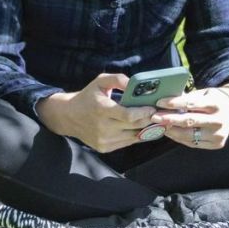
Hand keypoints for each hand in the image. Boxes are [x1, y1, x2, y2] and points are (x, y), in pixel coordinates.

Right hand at [35, 73, 156, 152]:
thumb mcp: (100, 81)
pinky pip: (126, 143)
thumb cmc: (88, 96)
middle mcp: (103, 127)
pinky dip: (136, 136)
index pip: (128, 115)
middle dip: (150, 121)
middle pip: (134, 127)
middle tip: (160, 114)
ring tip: (156, 122)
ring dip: (146, 130)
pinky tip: (142, 128)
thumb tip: (135, 84)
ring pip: (133, 137)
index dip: (144, 113)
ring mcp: (104, 140)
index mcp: (102, 110)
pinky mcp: (104, 148)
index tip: (152, 108)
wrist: (68, 116)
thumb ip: (118, 79)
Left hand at [150, 83, 228, 149]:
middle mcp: (219, 120)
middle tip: (154, 117)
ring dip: (171, 130)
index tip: (159, 102)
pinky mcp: (216, 144)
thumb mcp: (205, 93)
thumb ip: (188, 98)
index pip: (191, 104)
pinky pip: (193, 143)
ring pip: (189, 135)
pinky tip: (171, 132)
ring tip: (160, 125)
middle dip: (169, 119)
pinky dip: (179, 138)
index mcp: (216, 104)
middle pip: (189, 121)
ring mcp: (218, 134)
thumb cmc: (214, 100)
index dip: (174, 103)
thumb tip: (165, 102)